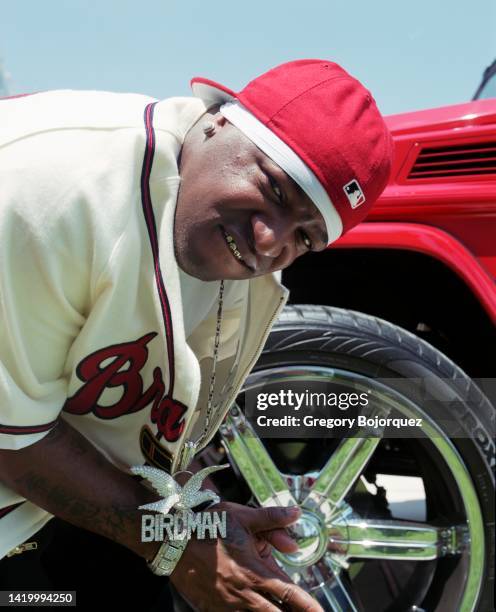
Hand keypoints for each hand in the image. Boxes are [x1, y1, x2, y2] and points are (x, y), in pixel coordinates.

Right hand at [170, 502, 323, 611]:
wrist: (172, 540)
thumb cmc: (208, 525)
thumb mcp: (243, 516)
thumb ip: (272, 519)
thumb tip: (296, 516)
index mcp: (255, 571)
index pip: (290, 595)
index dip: (309, 607)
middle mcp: (244, 594)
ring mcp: (226, 606)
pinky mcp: (211, 610)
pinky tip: (250, 611)